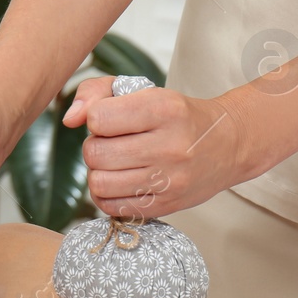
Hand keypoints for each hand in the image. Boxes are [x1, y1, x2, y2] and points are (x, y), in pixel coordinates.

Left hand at [63, 76, 248, 217]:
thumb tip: (69, 120)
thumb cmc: (177, 116)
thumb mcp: (143, 90)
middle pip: (95, 154)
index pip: (98, 118)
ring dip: (99, 172)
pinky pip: (111, 207)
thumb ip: (95, 93)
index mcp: (165, 109)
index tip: (111, 119)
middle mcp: (170, 146)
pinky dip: (106, 195)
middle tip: (113, 143)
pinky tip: (120, 181)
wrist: (228, 144)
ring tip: (116, 163)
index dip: (96, 119)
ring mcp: (170, 180)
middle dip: (95, 146)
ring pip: (99, 183)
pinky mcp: (166, 205)